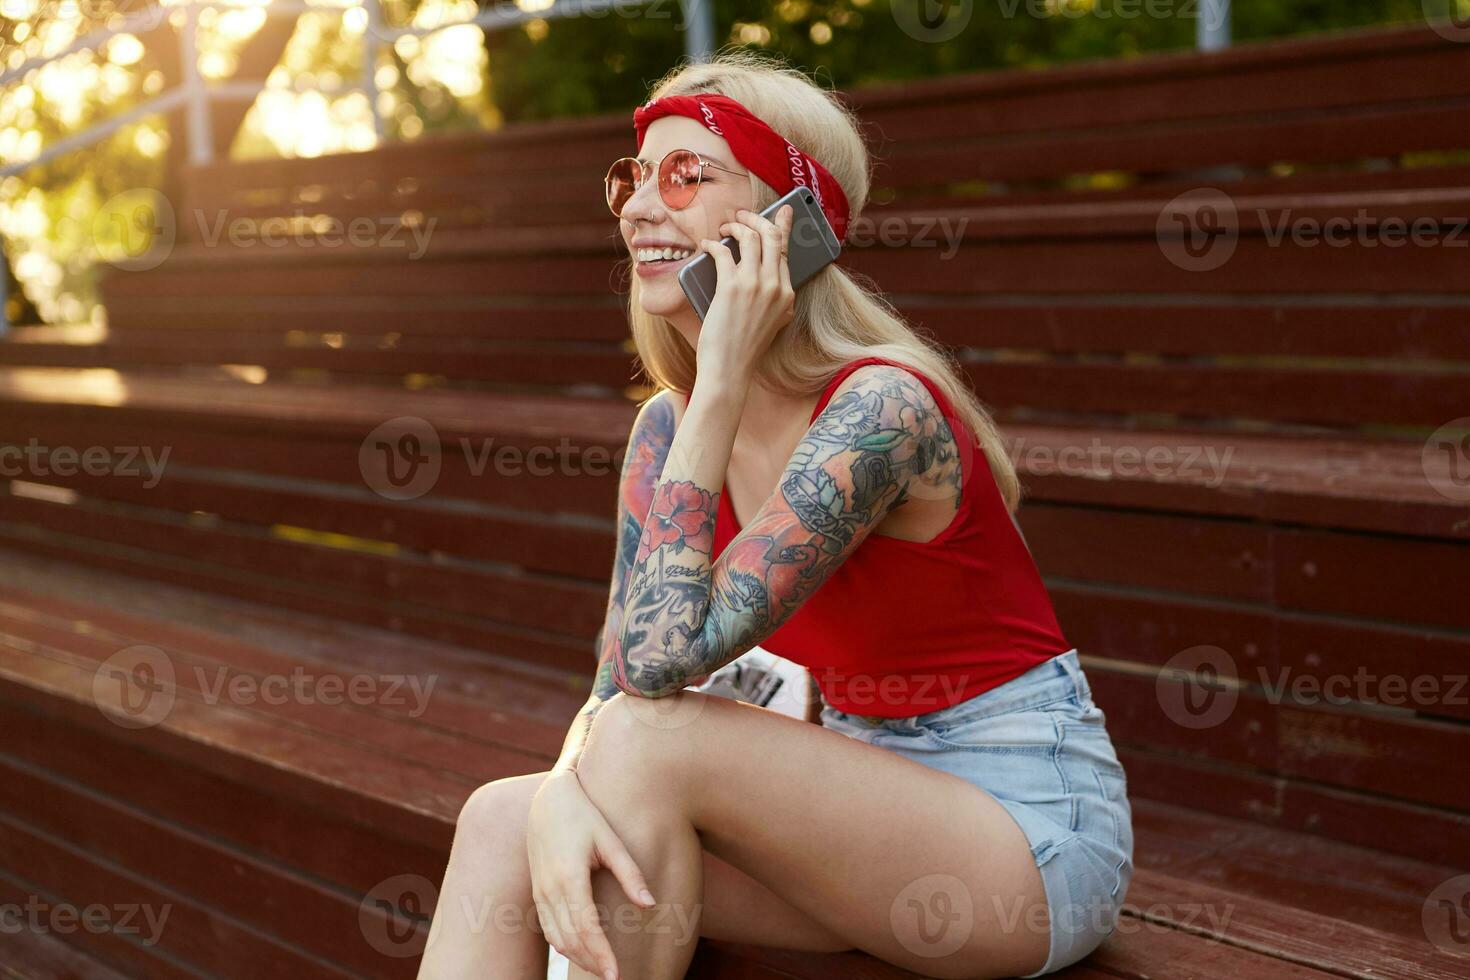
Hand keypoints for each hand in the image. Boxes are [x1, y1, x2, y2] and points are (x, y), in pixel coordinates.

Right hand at [526, 770, 654, 979]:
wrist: (549, 800)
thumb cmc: (585, 816)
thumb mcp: (610, 840)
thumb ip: (630, 874)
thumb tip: (650, 905)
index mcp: (569, 877)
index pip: (586, 928)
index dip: (602, 955)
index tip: (617, 974)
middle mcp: (550, 889)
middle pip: (571, 940)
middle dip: (592, 963)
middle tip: (614, 979)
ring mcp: (540, 892)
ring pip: (557, 938)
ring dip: (578, 958)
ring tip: (602, 969)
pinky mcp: (538, 892)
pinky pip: (549, 929)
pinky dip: (565, 945)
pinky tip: (583, 951)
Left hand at [694, 204, 795, 376]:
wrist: (730, 370)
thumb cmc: (744, 348)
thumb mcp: (772, 322)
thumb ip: (773, 298)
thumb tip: (763, 272)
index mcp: (787, 295)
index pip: (786, 251)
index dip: (782, 226)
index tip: (782, 211)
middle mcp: (775, 287)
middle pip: (772, 236)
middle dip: (757, 218)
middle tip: (743, 215)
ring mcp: (755, 286)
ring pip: (750, 237)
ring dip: (735, 226)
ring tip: (724, 228)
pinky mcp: (731, 287)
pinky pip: (722, 251)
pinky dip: (712, 244)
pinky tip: (706, 246)